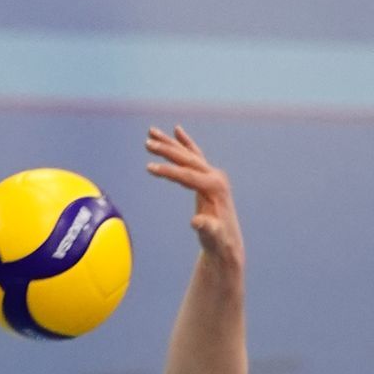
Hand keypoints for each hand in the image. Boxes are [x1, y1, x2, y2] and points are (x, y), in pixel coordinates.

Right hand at [146, 125, 243, 267]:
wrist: (226, 242)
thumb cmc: (218, 241)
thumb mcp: (212, 236)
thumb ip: (206, 228)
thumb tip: (196, 222)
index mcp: (215, 187)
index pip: (187, 175)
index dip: (168, 172)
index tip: (149, 168)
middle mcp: (215, 176)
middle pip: (187, 159)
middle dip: (166, 150)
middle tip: (147, 143)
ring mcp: (212, 174)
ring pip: (188, 154)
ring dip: (170, 143)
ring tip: (151, 131)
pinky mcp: (208, 176)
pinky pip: (194, 155)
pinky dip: (185, 143)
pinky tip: (177, 131)